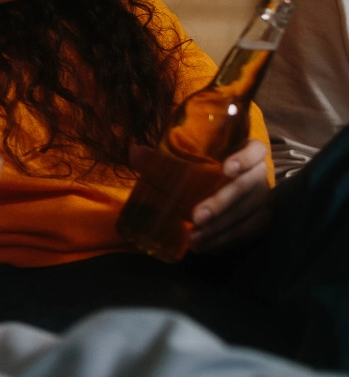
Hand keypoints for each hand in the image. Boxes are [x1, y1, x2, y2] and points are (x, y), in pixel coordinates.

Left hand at [127, 140, 271, 252]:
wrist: (225, 185)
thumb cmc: (202, 167)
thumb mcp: (185, 160)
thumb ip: (161, 157)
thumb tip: (134, 153)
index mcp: (246, 151)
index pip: (255, 150)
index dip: (244, 158)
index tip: (226, 169)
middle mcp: (259, 175)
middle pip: (247, 187)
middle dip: (221, 203)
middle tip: (196, 217)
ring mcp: (263, 199)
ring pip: (247, 214)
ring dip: (221, 228)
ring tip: (194, 238)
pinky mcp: (261, 220)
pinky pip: (247, 232)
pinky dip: (225, 240)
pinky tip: (205, 246)